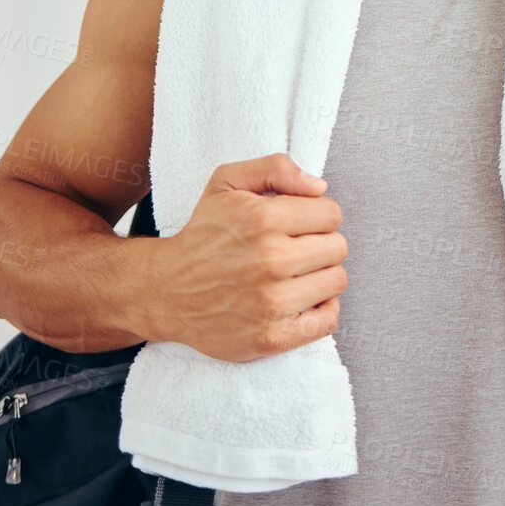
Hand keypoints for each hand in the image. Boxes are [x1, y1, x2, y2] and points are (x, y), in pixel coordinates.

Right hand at [138, 152, 346, 361]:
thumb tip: (319, 186)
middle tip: (294, 249)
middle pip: (339, 248)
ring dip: (320, 276)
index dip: (317, 216)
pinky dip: (321, 310)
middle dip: (320, 244)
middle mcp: (270, 260)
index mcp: (263, 218)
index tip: (297, 225)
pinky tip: (300, 299)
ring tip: (294, 274)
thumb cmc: (202, 234)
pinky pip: (327, 320)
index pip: (332, 214)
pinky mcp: (272, 337)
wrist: (166, 290)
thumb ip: (275, 168)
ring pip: (336, 281)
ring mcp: (272, 302)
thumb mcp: (227, 182)